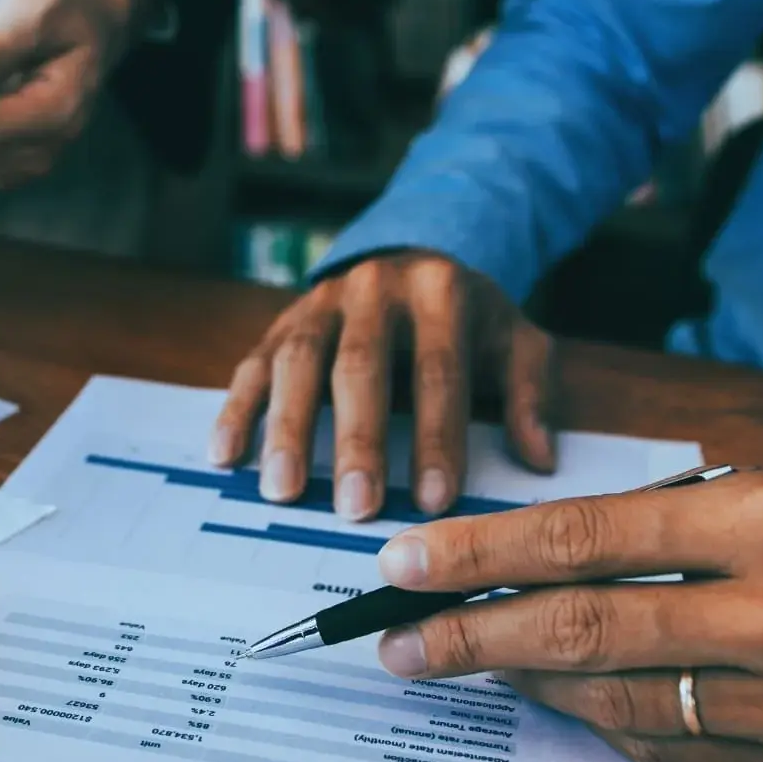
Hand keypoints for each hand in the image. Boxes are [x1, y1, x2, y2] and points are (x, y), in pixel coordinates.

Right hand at [209, 250, 555, 520]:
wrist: (413, 254)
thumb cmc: (469, 319)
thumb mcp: (516, 341)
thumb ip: (530, 395)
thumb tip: (538, 459)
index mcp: (440, 294)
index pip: (438, 370)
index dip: (436, 437)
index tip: (434, 501)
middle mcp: (374, 290)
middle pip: (360, 368)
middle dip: (357, 441)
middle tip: (356, 507)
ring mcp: (321, 304)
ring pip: (298, 363)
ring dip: (287, 429)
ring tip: (283, 490)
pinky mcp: (281, 323)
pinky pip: (252, 365)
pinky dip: (235, 410)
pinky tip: (224, 455)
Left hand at [370, 464, 762, 761]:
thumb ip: (659, 525)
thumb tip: (524, 563)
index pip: (588, 538)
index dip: (479, 553)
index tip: (401, 562)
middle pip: (588, 630)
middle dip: (471, 637)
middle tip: (393, 643)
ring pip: (622, 703)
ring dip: (528, 684)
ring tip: (469, 662)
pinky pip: (674, 756)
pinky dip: (605, 724)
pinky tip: (563, 698)